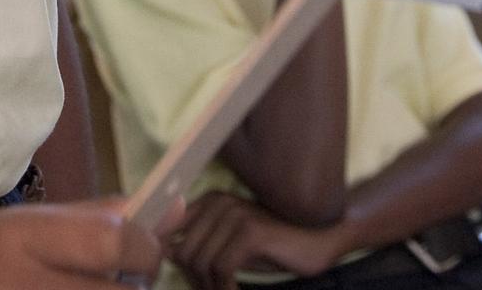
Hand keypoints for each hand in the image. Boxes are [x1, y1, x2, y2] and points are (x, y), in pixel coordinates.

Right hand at [0, 199, 166, 287]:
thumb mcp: (31, 224)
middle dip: (134, 286)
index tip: (146, 247)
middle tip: (123, 279)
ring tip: (89, 288)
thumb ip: (101, 218)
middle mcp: (21, 285)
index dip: (146, 247)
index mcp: (22, 238)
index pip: (115, 243)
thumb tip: (178, 207)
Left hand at [169, 193, 340, 289]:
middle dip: (194, 280)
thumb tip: (164, 255)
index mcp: (209, 202)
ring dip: (209, 287)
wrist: (317, 241)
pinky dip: (225, 288)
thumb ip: (197, 247)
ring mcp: (235, 214)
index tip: (189, 279)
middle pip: (183, 251)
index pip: (169, 229)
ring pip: (200, 262)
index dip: (168, 258)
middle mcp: (219, 202)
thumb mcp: (228, 247)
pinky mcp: (251, 231)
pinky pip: (221, 268)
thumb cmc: (270, 249)